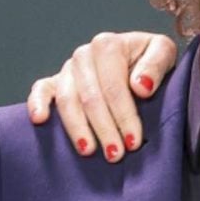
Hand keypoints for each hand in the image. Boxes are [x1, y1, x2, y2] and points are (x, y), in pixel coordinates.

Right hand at [26, 30, 179, 161]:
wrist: (137, 63)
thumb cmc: (151, 62)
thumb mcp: (163, 53)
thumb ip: (156, 65)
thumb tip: (140, 87)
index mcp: (108, 45)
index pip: (114, 85)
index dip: (123, 115)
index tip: (133, 141)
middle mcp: (84, 55)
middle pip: (90, 96)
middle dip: (104, 128)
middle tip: (115, 155)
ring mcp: (68, 69)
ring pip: (67, 99)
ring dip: (77, 127)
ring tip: (88, 150)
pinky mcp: (55, 82)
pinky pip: (41, 90)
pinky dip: (37, 103)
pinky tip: (40, 120)